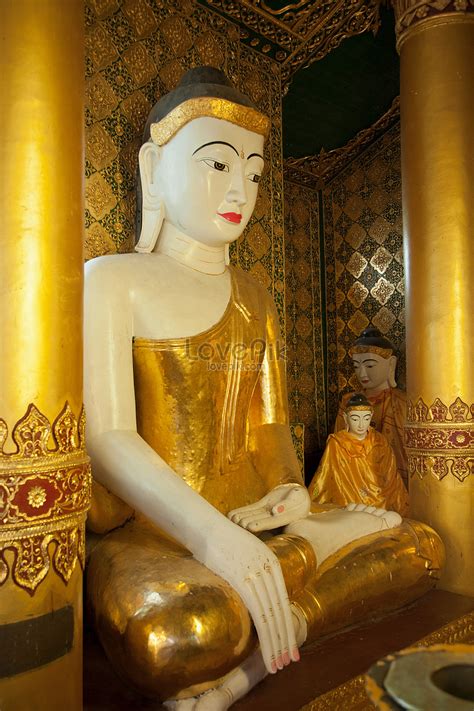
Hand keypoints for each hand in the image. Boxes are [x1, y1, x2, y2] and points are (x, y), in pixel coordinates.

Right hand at [197, 517, 298, 674]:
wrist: (205, 527)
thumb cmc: (217, 541)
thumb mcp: (242, 555)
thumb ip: (250, 572)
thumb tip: (248, 592)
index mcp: (271, 563)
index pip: (283, 601)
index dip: (287, 624)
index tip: (291, 645)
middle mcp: (269, 569)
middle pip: (282, 611)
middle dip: (286, 639)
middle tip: (290, 661)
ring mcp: (258, 575)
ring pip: (273, 617)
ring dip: (277, 644)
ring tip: (278, 665)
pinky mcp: (245, 581)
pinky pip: (260, 614)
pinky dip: (267, 636)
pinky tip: (267, 651)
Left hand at [227, 484, 310, 532]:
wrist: (298, 495)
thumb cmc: (300, 496)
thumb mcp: (298, 496)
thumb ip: (287, 504)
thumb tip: (275, 511)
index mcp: (285, 518)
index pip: (272, 523)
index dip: (261, 525)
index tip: (250, 527)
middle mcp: (274, 518)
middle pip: (259, 521)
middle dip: (248, 522)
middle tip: (238, 523)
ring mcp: (267, 513)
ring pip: (253, 515)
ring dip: (242, 517)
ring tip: (232, 519)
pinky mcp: (262, 507)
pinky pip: (251, 509)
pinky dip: (242, 511)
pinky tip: (231, 514)